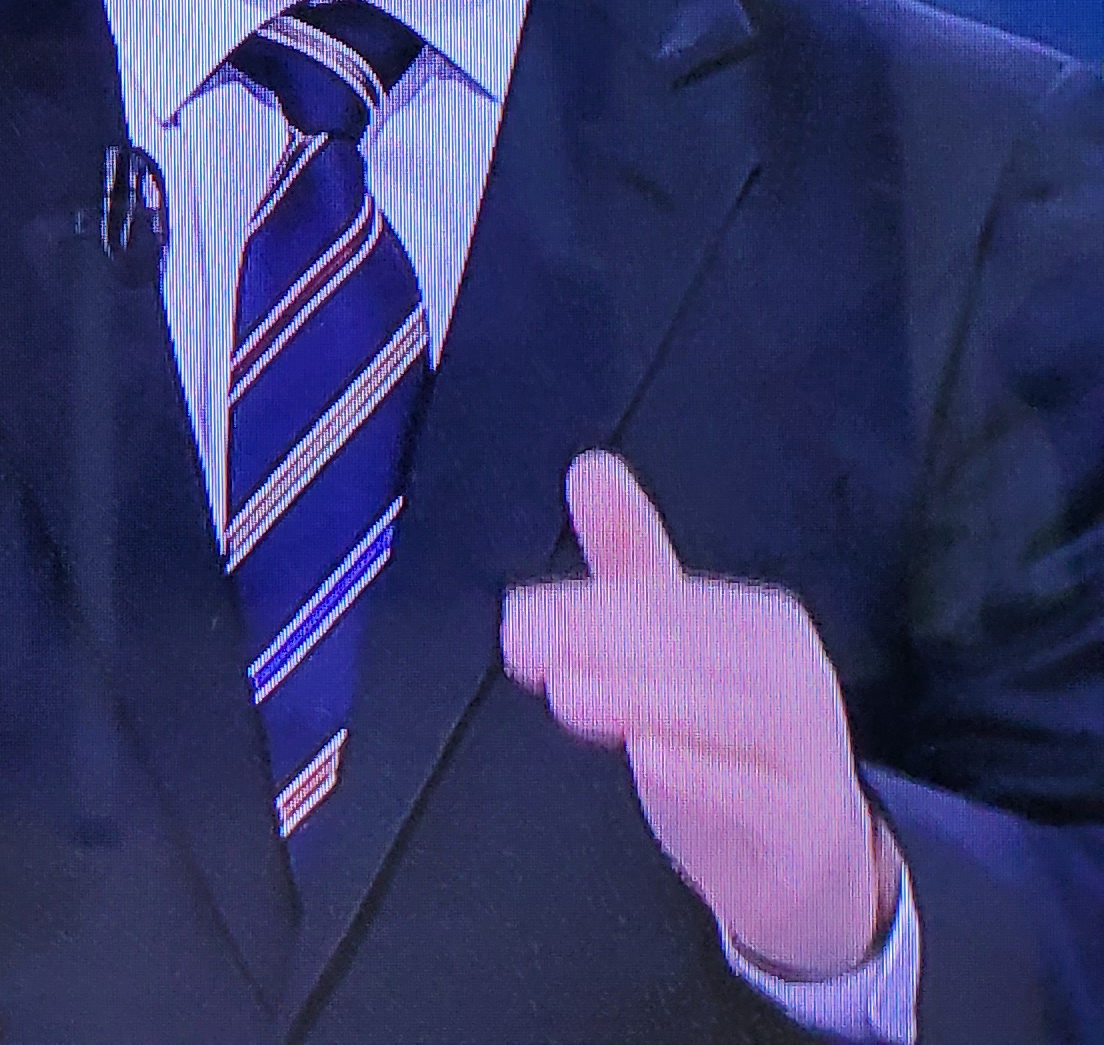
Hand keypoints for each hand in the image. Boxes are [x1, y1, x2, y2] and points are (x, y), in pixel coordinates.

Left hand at [501, 452, 892, 979]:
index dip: (585, 609)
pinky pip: (749, 790)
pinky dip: (697, 774)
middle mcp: (793, 673)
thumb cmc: (725, 737)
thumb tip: (589, 466)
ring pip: (717, 714)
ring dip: (637, 701)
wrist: (800, 856)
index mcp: (759, 620)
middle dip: (599, 647)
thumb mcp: (677, 645)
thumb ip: (632, 561)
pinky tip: (646, 758)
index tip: (518, 619)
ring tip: (567, 694)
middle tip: (525, 651)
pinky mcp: (801, 816)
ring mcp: (804, 746)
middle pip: (687, 651)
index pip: (665, 603)